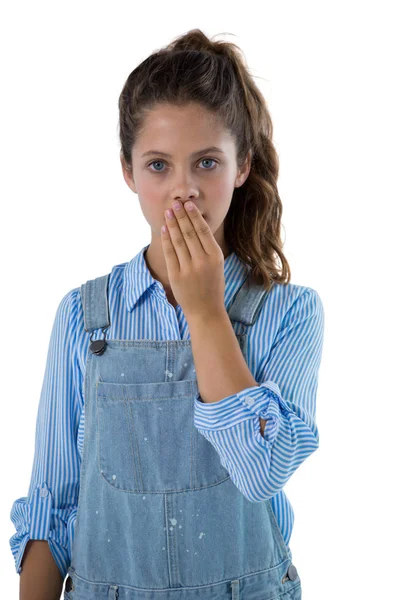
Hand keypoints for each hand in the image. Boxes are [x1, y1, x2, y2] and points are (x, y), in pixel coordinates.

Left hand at [161, 200, 225, 319]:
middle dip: (181, 216)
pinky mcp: (176, 276)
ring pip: (178, 241)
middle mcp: (202, 261)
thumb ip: (208, 248)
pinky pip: (170, 253)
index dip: (194, 216)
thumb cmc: (212, 286)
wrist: (206, 311)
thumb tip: (197, 224)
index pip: (203, 231)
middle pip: (189, 233)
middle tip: (175, 203)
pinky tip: (164, 228)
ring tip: (168, 212)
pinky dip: (166, 239)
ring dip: (172, 224)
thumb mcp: (217, 265)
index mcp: (215, 257)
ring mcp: (188, 269)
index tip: (188, 205)